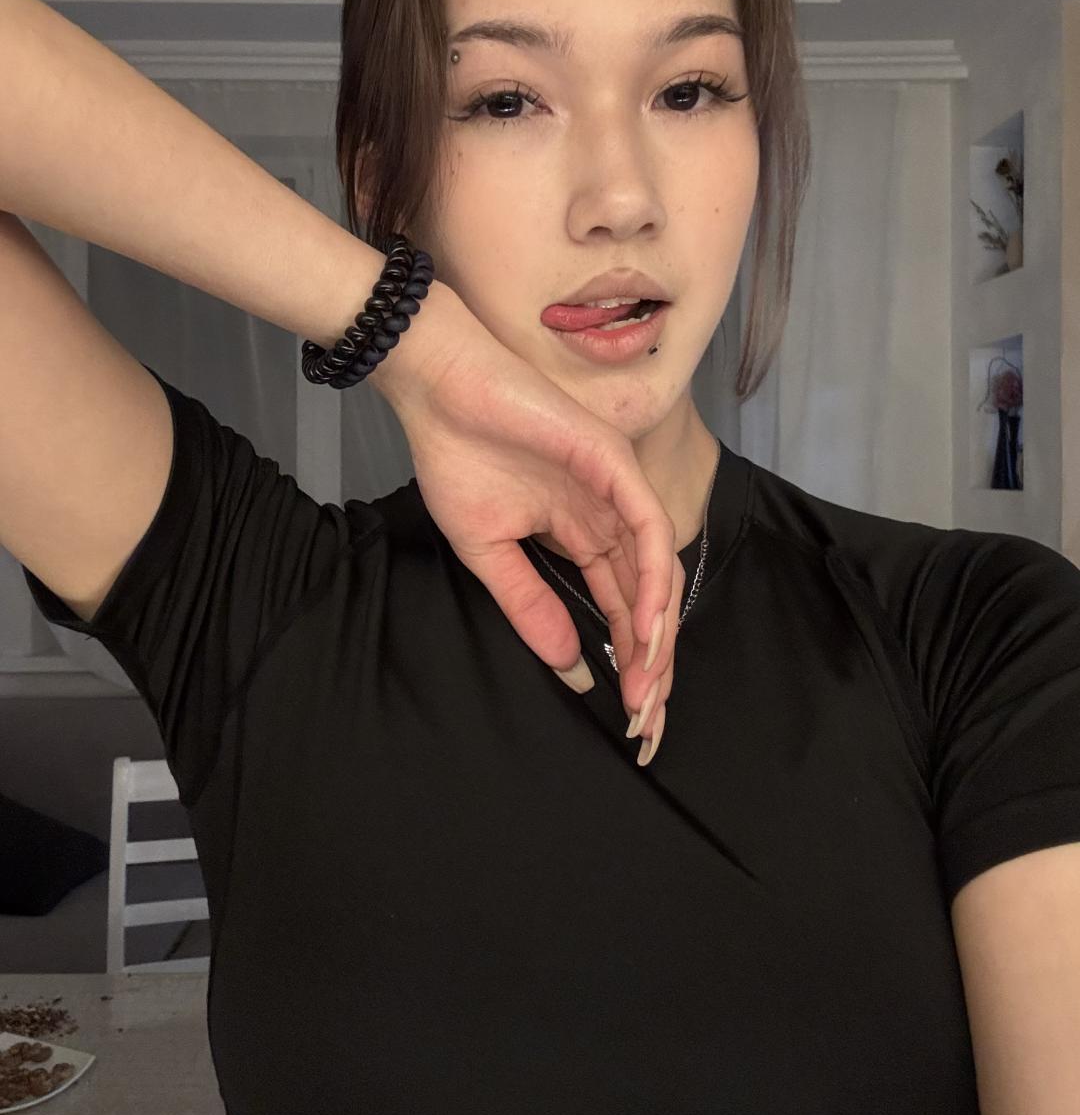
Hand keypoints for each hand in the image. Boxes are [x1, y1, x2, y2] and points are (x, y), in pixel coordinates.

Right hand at [386, 293, 683, 753]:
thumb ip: (530, 607)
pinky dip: (651, 580)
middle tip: (648, 723)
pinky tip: (645, 628)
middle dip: (655, 664)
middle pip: (651, 600)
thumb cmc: (457, 458)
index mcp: (583, 536)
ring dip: (658, 633)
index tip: (630, 717)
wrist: (440, 391)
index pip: (622, 609)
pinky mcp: (614, 465)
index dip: (631, 663)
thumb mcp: (489, 553)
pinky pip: (647, 529)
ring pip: (659, 570)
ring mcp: (618, 490)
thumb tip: (569, 669)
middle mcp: (611, 517)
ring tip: (649, 688)